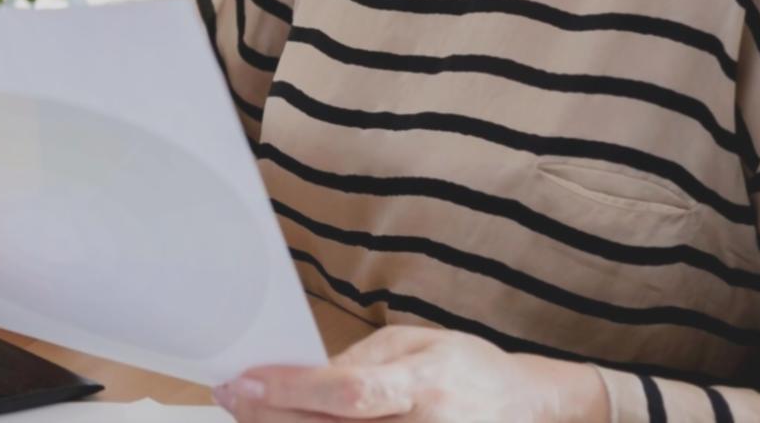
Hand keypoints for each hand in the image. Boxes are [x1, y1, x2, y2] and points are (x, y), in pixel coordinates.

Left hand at [211, 325, 606, 422]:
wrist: (529, 410)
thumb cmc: (467, 370)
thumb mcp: (417, 344)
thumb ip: (359, 363)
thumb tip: (300, 377)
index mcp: (423, 386)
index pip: (347, 393)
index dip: (290, 391)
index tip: (243, 380)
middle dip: (270, 415)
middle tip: (231, 396)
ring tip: (251, 411)